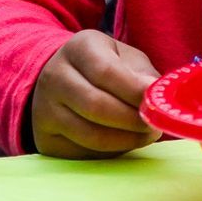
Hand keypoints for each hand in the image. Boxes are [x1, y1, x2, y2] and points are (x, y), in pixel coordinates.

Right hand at [30, 30, 160, 159]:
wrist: (61, 79)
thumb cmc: (104, 67)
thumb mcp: (125, 58)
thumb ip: (142, 74)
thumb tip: (155, 94)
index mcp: (79, 48)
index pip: (105, 71)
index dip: (134, 91)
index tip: (157, 103)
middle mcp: (55, 76)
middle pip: (96, 106)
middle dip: (132, 120)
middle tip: (154, 126)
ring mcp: (45, 109)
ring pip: (90, 135)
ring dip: (126, 140)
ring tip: (146, 135)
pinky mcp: (46, 138)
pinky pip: (84, 152)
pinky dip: (112, 152)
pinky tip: (125, 142)